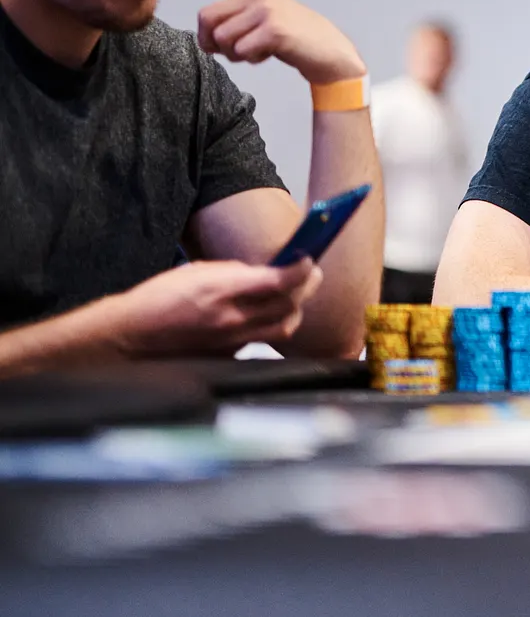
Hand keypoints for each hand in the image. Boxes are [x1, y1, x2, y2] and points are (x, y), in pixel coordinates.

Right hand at [103, 258, 323, 355]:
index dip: (301, 270)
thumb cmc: (159, 297)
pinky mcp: (229, 356)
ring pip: (282, 328)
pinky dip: (271, 325)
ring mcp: (232, 341)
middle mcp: (231, 318)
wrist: (131, 336)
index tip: (309, 260)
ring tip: (294, 297)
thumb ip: (235, 272)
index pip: (278, 281)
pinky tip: (266, 315)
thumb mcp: (197, 271)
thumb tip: (264, 272)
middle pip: (289, 305)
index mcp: (221, 290)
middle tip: (311, 275)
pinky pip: (262, 340)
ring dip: (294, 310)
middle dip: (306, 287)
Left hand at [170, 0, 365, 84]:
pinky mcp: (274, 29)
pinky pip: (241, 51)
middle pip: (207, 17)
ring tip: (256, 51)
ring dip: (233, 54)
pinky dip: (250, 60)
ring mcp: (266, 10)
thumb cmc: (291, 39)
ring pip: (222, 38)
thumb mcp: (262, 21)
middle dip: (211, 41)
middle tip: (229, 51)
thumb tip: (206, 41)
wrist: (328, 50)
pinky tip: (267, 55)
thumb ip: (234, 21)